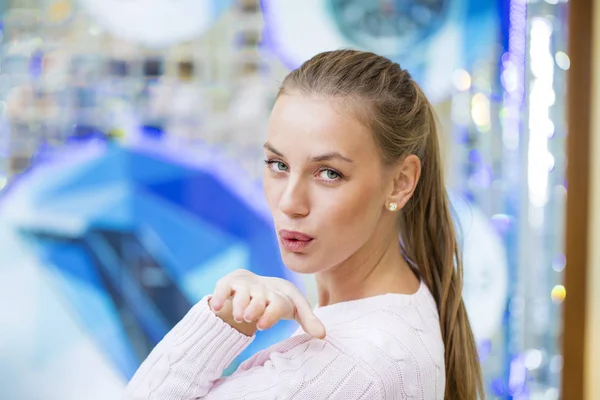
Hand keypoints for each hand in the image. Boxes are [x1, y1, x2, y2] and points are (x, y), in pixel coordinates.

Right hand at [208, 270, 325, 338]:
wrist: (255, 283)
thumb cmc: (277, 300)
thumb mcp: (295, 307)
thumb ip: (308, 320)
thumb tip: (323, 336)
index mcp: (279, 296)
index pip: (278, 304)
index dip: (270, 314)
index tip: (262, 326)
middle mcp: (262, 290)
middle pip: (258, 299)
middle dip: (253, 307)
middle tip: (247, 317)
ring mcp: (245, 286)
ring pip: (241, 294)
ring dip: (238, 304)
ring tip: (238, 315)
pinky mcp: (229, 283)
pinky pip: (223, 288)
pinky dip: (219, 296)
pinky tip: (215, 308)